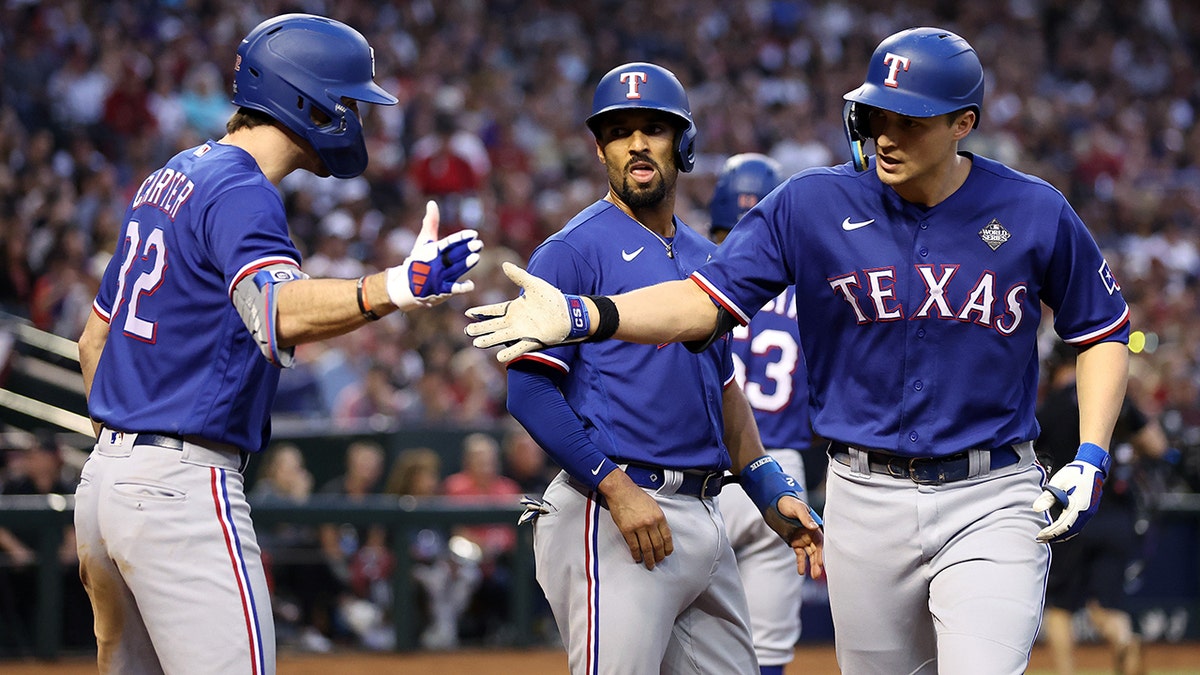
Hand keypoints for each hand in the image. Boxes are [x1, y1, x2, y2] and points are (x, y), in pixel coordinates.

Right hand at [387, 201, 482, 310]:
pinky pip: (451, 289)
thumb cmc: (418, 261)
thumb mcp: (423, 242)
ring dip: (465, 264)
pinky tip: (471, 285)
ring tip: (476, 257)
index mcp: (432, 251)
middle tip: (479, 243)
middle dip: (465, 249)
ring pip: (454, 270)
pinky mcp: (441, 292)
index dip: (461, 238)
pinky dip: (460, 288)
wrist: (404, 287)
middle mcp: (435, 264)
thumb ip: (431, 223)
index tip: (474, 233)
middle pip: (452, 255)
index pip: (448, 243)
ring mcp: (438, 278)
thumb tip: (432, 203)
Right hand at [465, 262, 582, 361]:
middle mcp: (515, 321)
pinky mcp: (533, 340)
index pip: (494, 310)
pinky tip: (499, 356)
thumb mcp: (534, 284)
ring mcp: (523, 331)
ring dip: (489, 340)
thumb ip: (519, 276)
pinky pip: (518, 347)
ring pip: (501, 336)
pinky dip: (509, 352)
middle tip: (467, 331)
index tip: (468, 313)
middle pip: (494, 325)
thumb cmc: (552, 298)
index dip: (481, 312)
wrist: (569, 313)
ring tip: (477, 343)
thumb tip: (504, 264)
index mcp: (514, 307)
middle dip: (481, 328)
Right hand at [600, 470, 672, 569]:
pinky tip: (638, 558)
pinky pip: (634, 546)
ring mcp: (638, 527)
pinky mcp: (627, 530)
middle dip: (659, 556)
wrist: (621, 491)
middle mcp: (650, 523)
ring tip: (650, 564)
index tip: (667, 553)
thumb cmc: (636, 496)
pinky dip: (636, 554)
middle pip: (657, 545)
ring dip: (649, 559)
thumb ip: (657, 519)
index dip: (668, 548)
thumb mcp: (653, 505)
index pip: (667, 537)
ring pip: (647, 548)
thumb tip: (660, 533)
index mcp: (659, 516)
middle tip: (658, 561)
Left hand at [771, 495, 824, 577]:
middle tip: (817, 574)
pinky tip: (801, 572)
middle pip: (816, 551)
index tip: (821, 562)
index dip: (822, 553)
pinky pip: (799, 554)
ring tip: (813, 576)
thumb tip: (813, 527)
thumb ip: (805, 517)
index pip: (820, 542)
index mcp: (814, 526)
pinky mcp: (794, 541)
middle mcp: (810, 534)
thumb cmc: (788, 502)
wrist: (775, 502)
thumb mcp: (797, 508)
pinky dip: (800, 562)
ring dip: (812, 564)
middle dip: (817, 562)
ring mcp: (803, 538)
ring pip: (809, 554)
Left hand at [1032, 443, 1108, 542]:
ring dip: (1061, 534)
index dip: (1051, 532)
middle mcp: (1086, 512)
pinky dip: (1067, 529)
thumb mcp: (1058, 482)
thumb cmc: (1075, 472)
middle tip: (1040, 539)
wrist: (1092, 466)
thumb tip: (1037, 509)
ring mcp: (1089, 511)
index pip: (1063, 526)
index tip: (1039, 535)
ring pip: (1075, 529)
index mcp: (1079, 506)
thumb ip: (1048, 497)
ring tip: (1047, 536)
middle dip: (1055, 537)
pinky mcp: (1088, 509)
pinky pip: (1078, 524)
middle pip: (1070, 531)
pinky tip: (1058, 529)